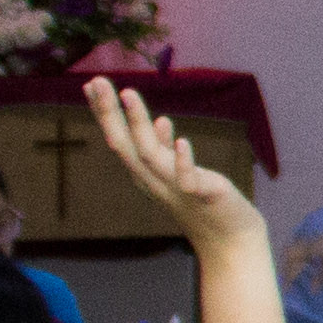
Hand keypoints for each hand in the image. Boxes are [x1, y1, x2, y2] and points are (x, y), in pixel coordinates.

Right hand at [86, 76, 260, 250]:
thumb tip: (160, 120)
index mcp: (147, 172)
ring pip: (149, 156)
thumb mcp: (179, 169)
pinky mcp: (202, 196)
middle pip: (124, 145)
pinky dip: (182, 161)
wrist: (230, 240)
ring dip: (138, 124)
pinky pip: (188, 179)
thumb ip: (167, 148)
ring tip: (128, 94)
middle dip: (108, 113)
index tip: (91, 84)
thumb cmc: (204, 202)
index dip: (105, 113)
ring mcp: (176, 189)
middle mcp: (154, 180)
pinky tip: (182, 140)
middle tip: (96, 81)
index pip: (120, 139)